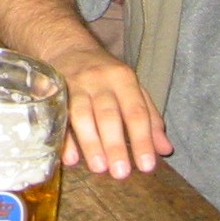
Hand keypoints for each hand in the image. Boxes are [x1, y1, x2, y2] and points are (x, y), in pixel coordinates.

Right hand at [47, 41, 172, 179]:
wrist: (68, 47)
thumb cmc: (106, 75)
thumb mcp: (132, 88)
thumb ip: (149, 117)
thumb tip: (165, 149)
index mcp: (123, 79)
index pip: (136, 111)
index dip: (142, 139)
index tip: (147, 166)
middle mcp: (99, 80)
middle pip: (108, 114)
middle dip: (115, 144)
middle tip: (120, 173)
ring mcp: (74, 85)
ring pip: (81, 114)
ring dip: (90, 142)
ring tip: (99, 168)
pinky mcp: (54, 92)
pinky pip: (58, 116)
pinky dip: (64, 138)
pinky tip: (70, 158)